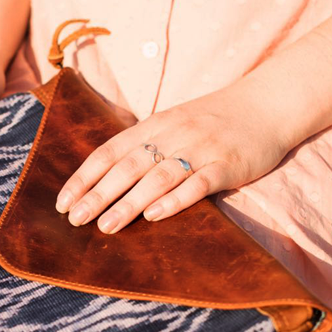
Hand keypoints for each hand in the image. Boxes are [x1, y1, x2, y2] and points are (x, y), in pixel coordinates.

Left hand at [54, 83, 291, 232]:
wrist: (268, 104)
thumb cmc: (214, 120)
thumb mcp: (174, 124)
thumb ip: (145, 146)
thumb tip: (107, 179)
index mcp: (154, 125)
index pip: (109, 151)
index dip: (84, 177)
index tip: (62, 203)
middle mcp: (173, 134)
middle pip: (128, 166)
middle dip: (98, 194)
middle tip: (75, 220)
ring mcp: (200, 148)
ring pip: (157, 176)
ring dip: (129, 202)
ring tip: (106, 226)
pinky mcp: (227, 165)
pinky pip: (198, 183)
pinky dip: (175, 199)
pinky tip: (155, 216)